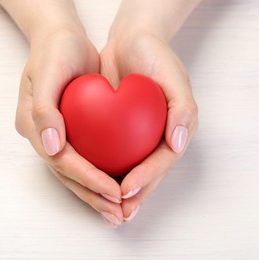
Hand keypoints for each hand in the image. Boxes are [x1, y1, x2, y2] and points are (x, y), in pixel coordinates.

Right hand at [15, 25, 124, 226]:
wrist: (61, 38)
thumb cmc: (55, 51)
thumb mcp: (48, 73)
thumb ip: (44, 111)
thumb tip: (51, 147)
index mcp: (31, 125)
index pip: (60, 161)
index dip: (87, 178)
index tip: (113, 191)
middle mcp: (42, 136)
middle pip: (67, 174)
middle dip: (92, 196)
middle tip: (118, 214)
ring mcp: (55, 135)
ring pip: (75, 173)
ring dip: (96, 194)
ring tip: (118, 211)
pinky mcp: (70, 132)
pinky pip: (85, 159)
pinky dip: (99, 176)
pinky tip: (117, 186)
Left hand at [100, 32, 198, 221]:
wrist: (130, 42)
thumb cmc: (155, 57)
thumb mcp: (174, 77)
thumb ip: (182, 110)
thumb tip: (179, 144)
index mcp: (173, 131)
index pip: (161, 162)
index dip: (146, 179)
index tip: (126, 190)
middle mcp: (154, 138)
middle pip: (145, 174)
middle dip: (131, 196)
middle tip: (116, 214)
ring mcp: (134, 137)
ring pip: (125, 170)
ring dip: (114, 191)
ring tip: (102, 209)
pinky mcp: (114, 131)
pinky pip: (107, 154)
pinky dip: (98, 168)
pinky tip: (86, 180)